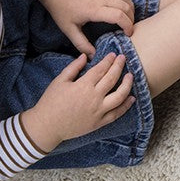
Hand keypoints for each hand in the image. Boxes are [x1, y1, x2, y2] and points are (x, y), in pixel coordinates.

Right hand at [20, 53, 135, 152]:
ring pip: (120, 96)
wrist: (47, 126)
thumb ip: (73, 68)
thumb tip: (84, 56)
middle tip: (123, 58)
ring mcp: (99, 111)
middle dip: (119, 66)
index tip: (113, 54)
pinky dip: (126, 106)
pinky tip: (132, 98)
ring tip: (131, 76)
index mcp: (83, 85)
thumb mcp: (59, 81)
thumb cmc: (50, 102)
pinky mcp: (100, 122)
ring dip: (127, 84)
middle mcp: (94, 97)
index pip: (100, 69)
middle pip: (112, 79)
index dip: (108, 60)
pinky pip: (117, 113)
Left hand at [41, 0, 144, 55]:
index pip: (119, 17)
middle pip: (126, 7)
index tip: (128, 34)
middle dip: (130, 19)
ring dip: (131, 7)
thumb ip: (81, 43)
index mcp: (95, 10)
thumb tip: (93, 56)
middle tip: (128, 27)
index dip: (128, 26)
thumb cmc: (60, 7)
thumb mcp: (68, 29)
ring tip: (130, 17)